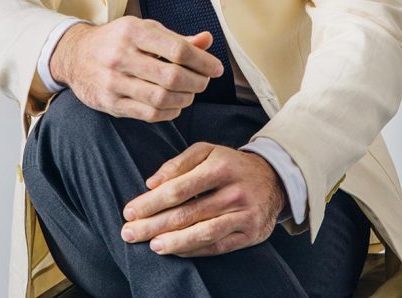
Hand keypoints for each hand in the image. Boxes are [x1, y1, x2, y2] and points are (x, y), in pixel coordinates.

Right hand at [50, 17, 223, 121]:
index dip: (203, 61)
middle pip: (172, 77)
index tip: (216, 68)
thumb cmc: (118, 40)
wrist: (75, 55)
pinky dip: (170, 112)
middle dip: (197, 82)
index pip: (177, 49)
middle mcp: (121, 56)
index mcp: (133, 31)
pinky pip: (149, 114)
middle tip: (204, 81)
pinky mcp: (110, 103)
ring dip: (185, 99)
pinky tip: (175, 104)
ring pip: (162, 98)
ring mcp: (113, 82)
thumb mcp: (144, 30)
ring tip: (190, 92)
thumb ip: (176, 39)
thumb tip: (207, 40)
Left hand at [121, 143, 285, 255]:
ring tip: (151, 246)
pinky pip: (218, 246)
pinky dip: (194, 250)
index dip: (151, 202)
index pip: (179, 188)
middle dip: (154, 225)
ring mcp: (244, 215)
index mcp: (220, 167)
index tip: (129, 211)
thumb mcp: (207, 151)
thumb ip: (178, 163)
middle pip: (187, 213)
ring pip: (202, 233)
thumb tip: (151, 183)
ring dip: (173, 242)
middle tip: (129, 233)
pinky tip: (175, 249)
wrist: (273, 179)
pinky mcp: (251, 233)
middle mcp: (233, 192)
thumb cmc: (229, 164)